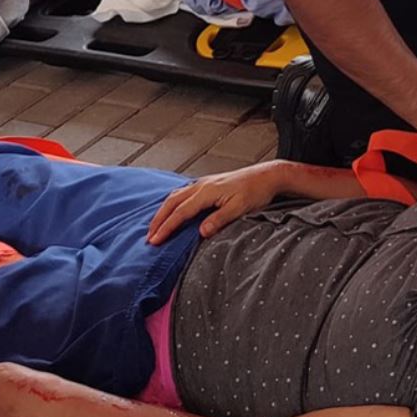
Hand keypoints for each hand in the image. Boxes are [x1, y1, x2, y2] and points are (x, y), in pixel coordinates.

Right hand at [148, 162, 286, 242]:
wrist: (267, 175)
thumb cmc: (256, 192)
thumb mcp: (240, 208)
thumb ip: (219, 219)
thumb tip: (201, 232)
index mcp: (207, 192)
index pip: (180, 212)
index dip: (166, 227)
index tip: (155, 241)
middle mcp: (201, 185)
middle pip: (172, 202)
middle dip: (158, 220)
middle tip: (149, 237)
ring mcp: (204, 183)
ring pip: (176, 196)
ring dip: (163, 211)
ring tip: (155, 226)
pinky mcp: (208, 184)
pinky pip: (183, 192)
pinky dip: (173, 203)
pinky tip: (172, 209)